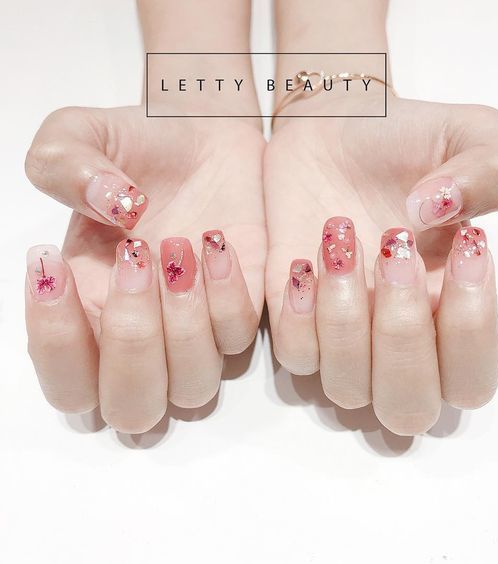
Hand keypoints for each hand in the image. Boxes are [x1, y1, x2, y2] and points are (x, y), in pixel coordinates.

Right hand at [25, 104, 264, 432]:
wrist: (205, 132)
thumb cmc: (137, 142)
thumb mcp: (78, 136)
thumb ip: (64, 166)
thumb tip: (112, 210)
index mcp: (85, 309)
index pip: (66, 379)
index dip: (55, 341)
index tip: (57, 261)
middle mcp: (142, 335)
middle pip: (133, 409)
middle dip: (131, 346)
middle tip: (132, 262)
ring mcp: (197, 329)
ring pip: (192, 387)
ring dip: (183, 323)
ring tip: (177, 243)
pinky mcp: (243, 309)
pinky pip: (237, 338)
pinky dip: (225, 296)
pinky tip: (215, 240)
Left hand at [265, 89, 497, 434]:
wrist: (334, 128)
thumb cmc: (406, 138)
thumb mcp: (475, 135)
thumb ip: (491, 172)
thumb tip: (436, 214)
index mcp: (451, 309)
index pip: (471, 378)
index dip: (471, 329)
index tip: (463, 243)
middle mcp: (396, 336)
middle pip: (407, 408)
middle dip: (402, 337)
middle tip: (393, 250)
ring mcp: (341, 333)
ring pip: (345, 387)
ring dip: (345, 318)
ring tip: (341, 236)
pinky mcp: (292, 315)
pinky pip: (294, 355)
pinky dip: (299, 317)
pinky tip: (304, 258)